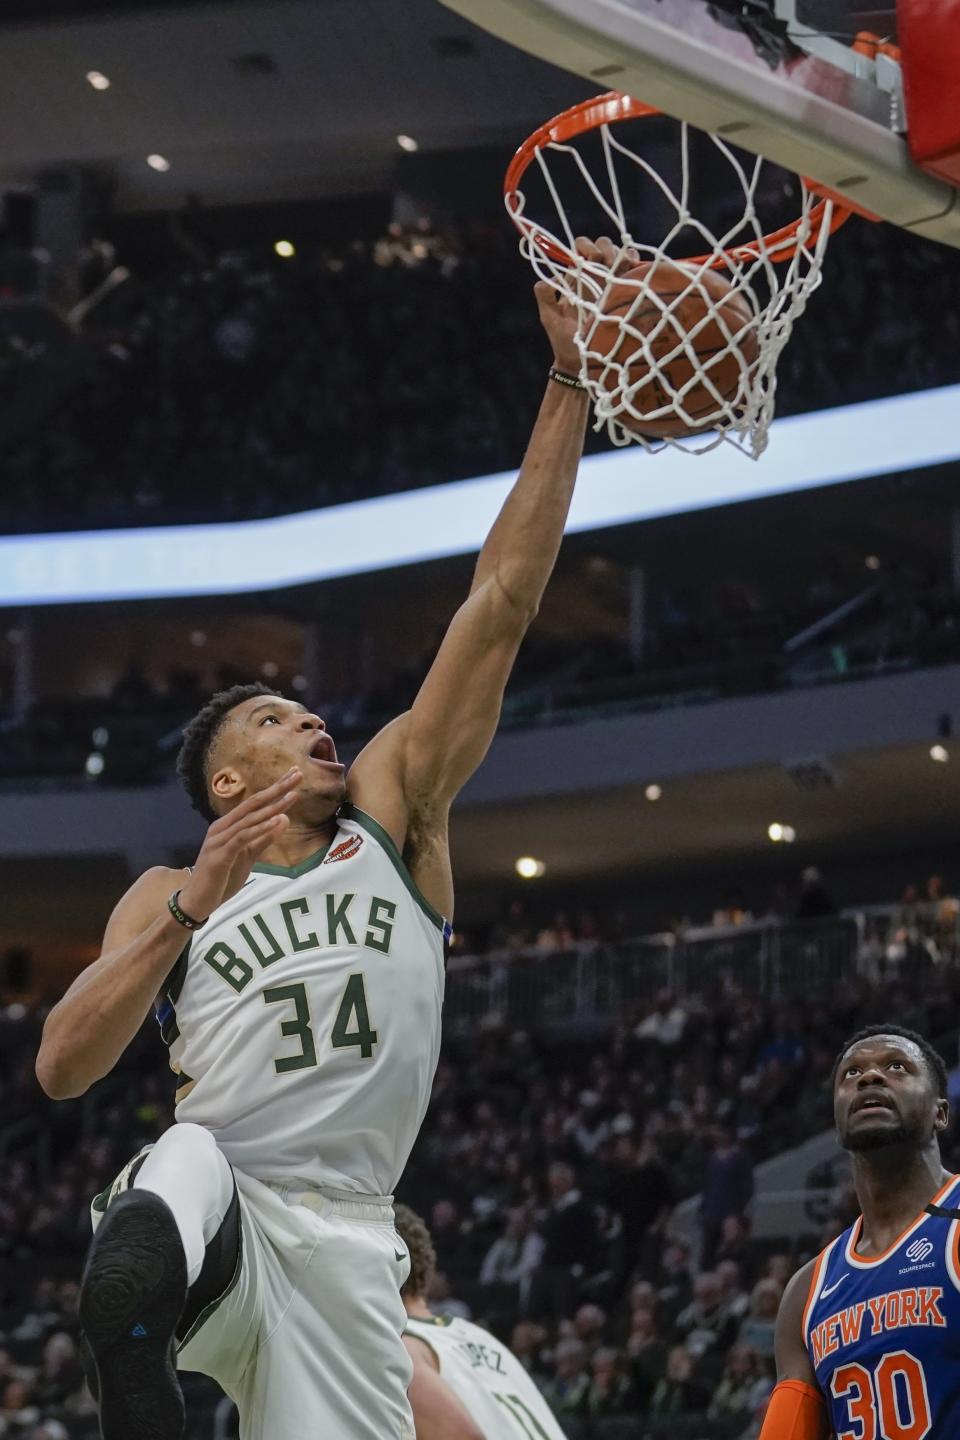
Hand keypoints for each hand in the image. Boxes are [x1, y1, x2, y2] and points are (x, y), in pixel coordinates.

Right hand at [178, 767, 302, 920]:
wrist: (197, 901)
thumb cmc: (221, 878)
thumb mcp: (248, 856)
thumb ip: (264, 838)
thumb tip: (284, 818)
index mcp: (228, 825)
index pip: (255, 802)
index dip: (275, 788)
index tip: (294, 775)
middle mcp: (222, 827)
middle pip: (253, 803)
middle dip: (277, 788)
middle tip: (298, 774)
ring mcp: (220, 840)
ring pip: (250, 818)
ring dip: (273, 806)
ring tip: (293, 796)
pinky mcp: (220, 855)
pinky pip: (243, 838)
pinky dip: (260, 829)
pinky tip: (276, 821)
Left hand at [534, 236, 641, 374]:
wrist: (581, 361)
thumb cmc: (563, 341)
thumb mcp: (549, 318)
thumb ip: (545, 295)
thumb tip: (553, 277)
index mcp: (575, 278)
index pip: (581, 248)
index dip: (586, 247)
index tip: (589, 260)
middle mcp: (593, 277)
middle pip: (603, 246)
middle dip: (606, 250)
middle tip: (607, 265)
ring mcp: (611, 284)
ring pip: (620, 254)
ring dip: (621, 256)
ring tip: (620, 270)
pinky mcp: (626, 293)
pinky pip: (634, 269)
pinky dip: (636, 263)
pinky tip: (634, 271)